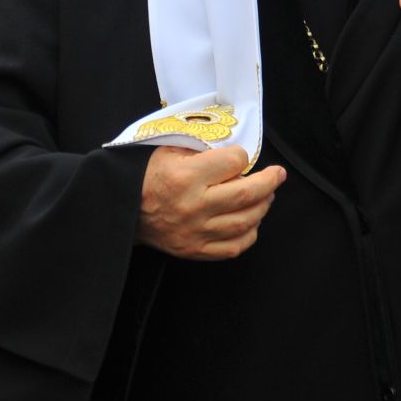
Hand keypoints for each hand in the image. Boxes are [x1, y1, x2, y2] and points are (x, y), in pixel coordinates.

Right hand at [136, 145, 285, 260]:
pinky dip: (249, 234)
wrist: (122, 209)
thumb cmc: (148, 175)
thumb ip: (203, 149)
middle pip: (246, 194)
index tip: (239, 157)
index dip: (241, 157)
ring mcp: (196, 232)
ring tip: (266, 196)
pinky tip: (251, 222)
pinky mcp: (195, 250)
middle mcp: (194, 206)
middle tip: (278, 175)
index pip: (233, 162)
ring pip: (245, 222)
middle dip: (269, 182)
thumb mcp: (170, 149)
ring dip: (263, 207)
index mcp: (187, 177)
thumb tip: (236, 154)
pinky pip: (233, 247)